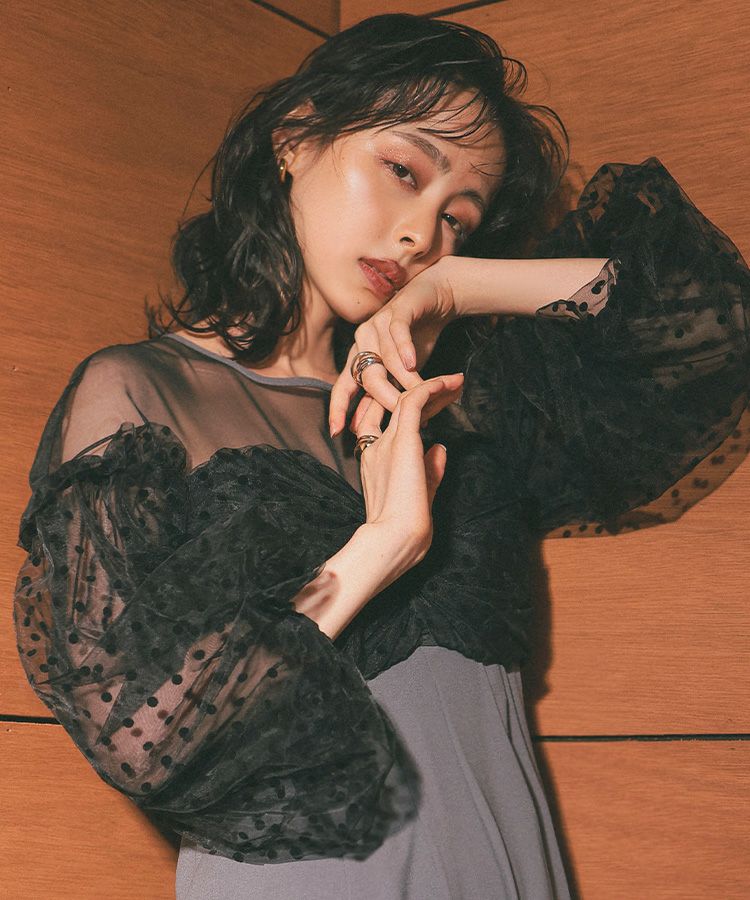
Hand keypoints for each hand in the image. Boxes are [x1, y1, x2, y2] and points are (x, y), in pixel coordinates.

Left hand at [329, 259, 457, 436]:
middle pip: (367, 376)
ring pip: (386, 358)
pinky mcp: (397, 311)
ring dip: (404, 378)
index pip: (343, 386)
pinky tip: (412, 363)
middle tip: (401, 413)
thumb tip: (386, 427)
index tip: (337, 432)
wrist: (435, 298)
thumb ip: (391, 394)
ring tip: (419, 393)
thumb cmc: (416, 339)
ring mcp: (377, 324)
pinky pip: (397, 332)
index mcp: (358, 357)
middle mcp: (362, 341)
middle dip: (383, 397)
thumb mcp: (402, 372)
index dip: (338, 408)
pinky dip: (404, 348)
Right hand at [353, 373, 463, 568]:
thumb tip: (440, 448)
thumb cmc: (406, 526)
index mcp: (376, 461)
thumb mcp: (422, 492)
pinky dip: (431, 388)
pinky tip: (448, 381)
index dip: (406, 410)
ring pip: (406, 399)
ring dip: (432, 386)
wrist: (395, 537)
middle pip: (395, 406)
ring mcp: (387, 441)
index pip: (383, 423)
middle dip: (422, 393)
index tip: (432, 406)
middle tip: (448, 385)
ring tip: (455, 380)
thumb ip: (429, 469)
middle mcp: (377, 447)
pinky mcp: (403, 439)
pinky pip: (414, 401)